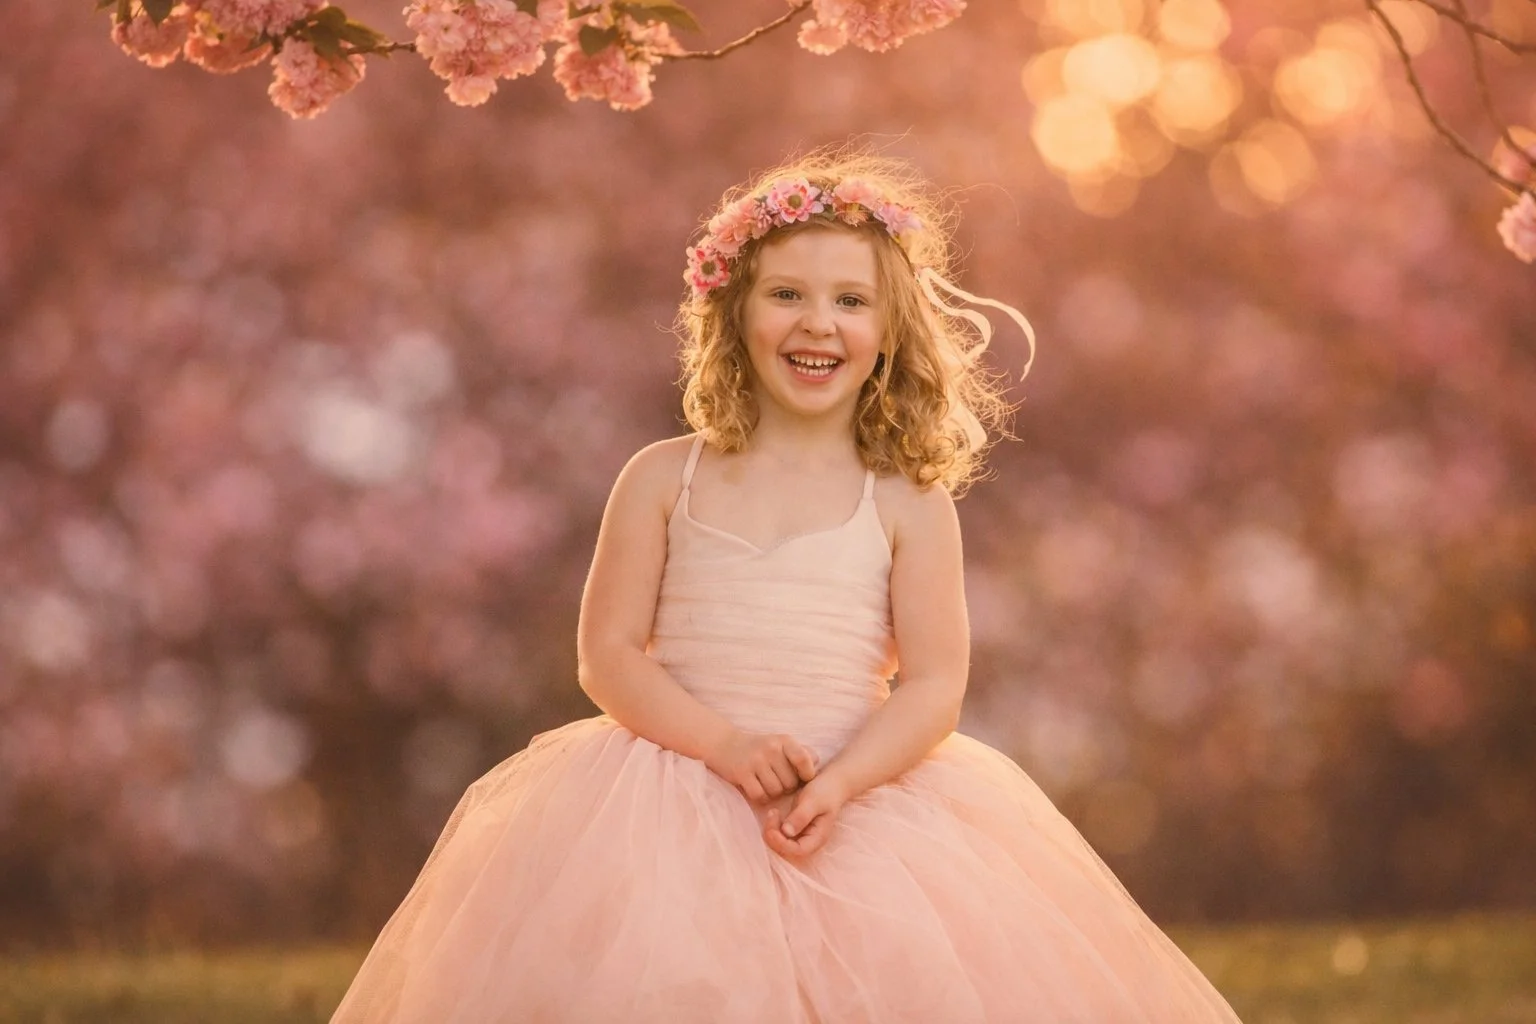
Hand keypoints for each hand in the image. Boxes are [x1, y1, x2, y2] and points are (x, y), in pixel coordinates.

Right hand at [703, 728, 817, 802]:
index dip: (807, 774)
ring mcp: (756, 760)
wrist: (725, 745)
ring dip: (773, 793)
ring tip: (767, 784)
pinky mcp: (742, 773)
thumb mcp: (780, 744)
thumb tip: (817, 762)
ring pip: (776, 791)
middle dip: (786, 787)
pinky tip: (756, 788)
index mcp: (784, 740)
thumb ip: (801, 752)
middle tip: (777, 781)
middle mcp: (771, 748)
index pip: (805, 760)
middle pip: (791, 783)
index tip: (802, 778)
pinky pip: (760, 796)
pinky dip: (760, 797)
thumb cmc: (759, 748)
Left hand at [763, 773, 847, 858]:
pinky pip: (780, 836)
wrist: (832, 783)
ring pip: (781, 845)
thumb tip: (786, 832)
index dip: (782, 843)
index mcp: (818, 838)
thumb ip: (801, 816)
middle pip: (787, 851)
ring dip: (772, 833)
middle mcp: (809, 841)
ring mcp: (801, 836)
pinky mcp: (795, 829)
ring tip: (772, 813)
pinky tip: (773, 814)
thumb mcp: (814, 801)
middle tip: (771, 815)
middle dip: (774, 838)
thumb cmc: (825, 791)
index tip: (773, 826)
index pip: (798, 850)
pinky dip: (773, 828)